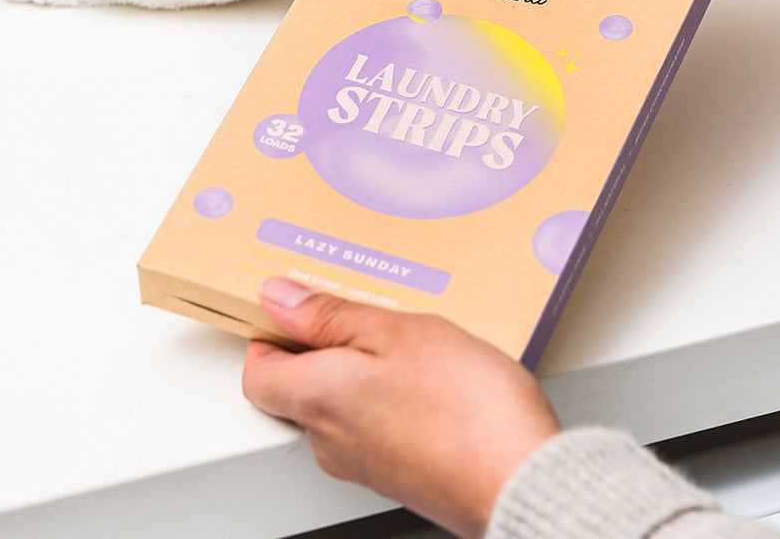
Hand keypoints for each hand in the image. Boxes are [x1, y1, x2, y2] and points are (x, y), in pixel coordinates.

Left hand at [242, 278, 560, 538]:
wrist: (521, 479)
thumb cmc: (464, 407)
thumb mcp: (398, 332)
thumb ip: (332, 316)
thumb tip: (279, 299)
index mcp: (317, 398)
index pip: (258, 371)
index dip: (272, 332)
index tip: (300, 301)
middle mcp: (330, 440)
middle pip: (301, 385)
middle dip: (327, 342)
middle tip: (369, 307)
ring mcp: (366, 462)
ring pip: (345, 402)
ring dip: (366, 366)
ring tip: (413, 336)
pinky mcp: (401, 472)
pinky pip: (378, 422)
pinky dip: (393, 393)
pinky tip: (434, 374)